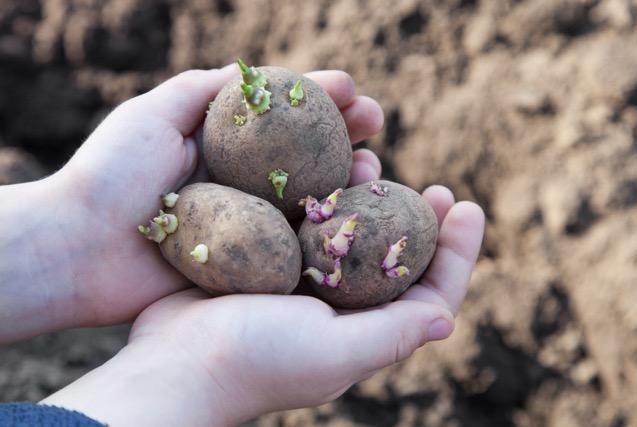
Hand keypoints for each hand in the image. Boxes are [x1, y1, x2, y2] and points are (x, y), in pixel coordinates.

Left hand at [0, 65, 383, 341]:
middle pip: (306, 155)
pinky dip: (328, 233)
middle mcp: (243, 182)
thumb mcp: (152, 113)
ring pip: (311, 199)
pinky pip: (296, 246)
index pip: (284, 116)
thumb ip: (202, 88)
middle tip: (376, 124)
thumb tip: (252, 72)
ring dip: (347, 182)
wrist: (79, 249)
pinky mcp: (248, 263)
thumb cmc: (110, 174)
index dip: (320, 98)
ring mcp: (249, 222)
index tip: (353, 87)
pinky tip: (354, 221)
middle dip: (346, 135)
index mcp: (223, 145)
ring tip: (372, 170)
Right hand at [42, 188, 483, 426]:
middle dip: (421, 222)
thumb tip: (447, 319)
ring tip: (376, 162)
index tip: (468, 206)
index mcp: (363, 330)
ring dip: (372, 198)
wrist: (173, 360)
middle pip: (396, 259)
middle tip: (435, 189)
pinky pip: (307, 220)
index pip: (429, 293)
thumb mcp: (332, 354)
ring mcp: (303, 282)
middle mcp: (340, 307)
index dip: (457, 252)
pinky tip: (325, 167)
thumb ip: (392, 335)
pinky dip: (323, 193)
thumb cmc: (255, 361)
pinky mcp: (269, 260)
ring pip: (352, 232)